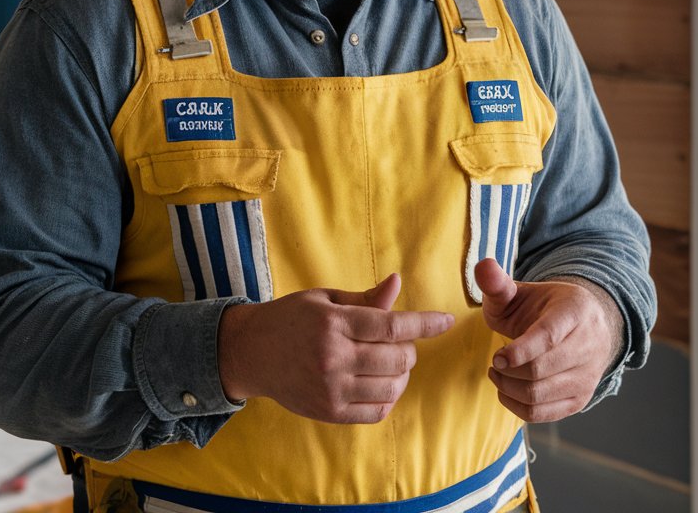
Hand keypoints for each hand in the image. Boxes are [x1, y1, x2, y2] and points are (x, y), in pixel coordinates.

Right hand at [217, 273, 453, 423]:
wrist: (251, 353)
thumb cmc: (291, 318)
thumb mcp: (325, 299)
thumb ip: (365, 299)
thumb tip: (397, 283)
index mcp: (333, 322)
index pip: (391, 325)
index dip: (424, 322)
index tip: (447, 320)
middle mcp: (333, 357)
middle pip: (396, 358)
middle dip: (411, 349)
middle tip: (403, 342)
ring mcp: (331, 389)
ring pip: (391, 387)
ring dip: (402, 374)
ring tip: (393, 363)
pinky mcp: (329, 412)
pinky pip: (376, 411)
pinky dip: (389, 398)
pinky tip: (382, 384)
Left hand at [474, 258, 621, 421]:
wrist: (581, 326)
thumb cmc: (542, 308)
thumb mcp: (521, 291)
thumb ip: (498, 283)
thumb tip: (483, 266)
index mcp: (575, 311)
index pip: (548, 337)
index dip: (519, 350)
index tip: (496, 356)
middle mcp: (589, 345)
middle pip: (542, 370)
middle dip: (509, 370)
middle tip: (493, 362)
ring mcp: (588, 375)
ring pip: (542, 394)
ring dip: (510, 388)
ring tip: (497, 373)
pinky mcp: (581, 399)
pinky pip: (546, 414)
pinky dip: (519, 407)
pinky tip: (507, 390)